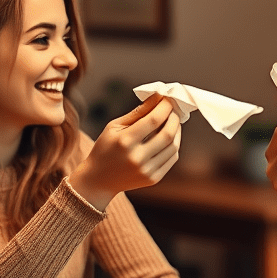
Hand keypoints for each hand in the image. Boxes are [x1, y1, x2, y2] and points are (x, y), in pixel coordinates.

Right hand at [70, 94, 180, 209]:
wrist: (99, 180)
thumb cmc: (105, 148)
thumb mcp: (114, 127)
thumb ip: (137, 112)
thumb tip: (157, 97)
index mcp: (125, 141)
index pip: (153, 120)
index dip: (164, 107)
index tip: (167, 99)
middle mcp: (137, 157)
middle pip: (167, 134)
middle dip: (174, 118)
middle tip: (173, 109)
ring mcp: (147, 170)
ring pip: (173, 146)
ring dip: (177, 131)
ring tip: (173, 121)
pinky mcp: (153, 179)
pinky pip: (172, 158)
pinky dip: (174, 144)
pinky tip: (170, 137)